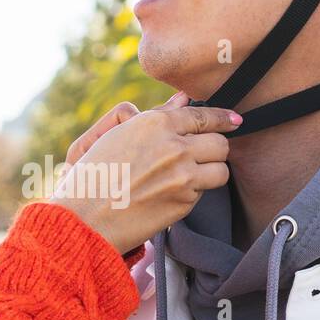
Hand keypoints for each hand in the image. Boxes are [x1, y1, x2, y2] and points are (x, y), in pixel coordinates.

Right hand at [50, 94, 239, 253]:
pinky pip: (203, 193)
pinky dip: (193, 193)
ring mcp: (182, 176)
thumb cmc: (94, 175)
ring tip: (190, 176)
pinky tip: (169, 195)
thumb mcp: (118, 135)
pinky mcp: (184, 202)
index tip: (234, 120)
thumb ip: (157, 116)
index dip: (223, 118)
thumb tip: (185, 100)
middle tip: (201, 155)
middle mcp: (173, 146)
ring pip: (221, 169)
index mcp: (155, 123)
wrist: (84, 219)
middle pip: (220, 142)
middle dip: (213, 148)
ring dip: (211, 172)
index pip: (203, 116)